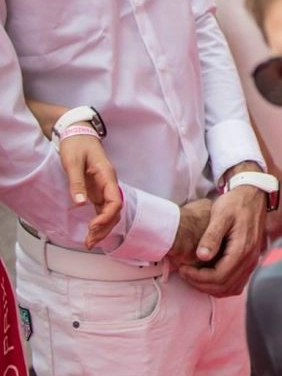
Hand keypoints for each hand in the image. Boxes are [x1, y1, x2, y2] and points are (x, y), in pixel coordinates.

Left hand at [56, 133, 121, 248]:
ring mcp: (104, 188)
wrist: (78, 133)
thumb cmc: (77, 145)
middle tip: (90, 242)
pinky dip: (99, 222)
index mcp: (107, 176)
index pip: (115, 201)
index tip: (93, 226)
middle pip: (114, 211)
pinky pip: (102, 209)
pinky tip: (92, 232)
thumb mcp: (73, 162)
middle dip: (104, 228)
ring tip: (89, 242)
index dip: (106, 216)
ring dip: (102, 228)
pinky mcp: (97, 191)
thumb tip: (80, 204)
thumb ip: (77, 183)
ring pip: (109, 212)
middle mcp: (109, 184)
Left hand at [175, 180, 267, 297]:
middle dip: (200, 284)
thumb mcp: (221, 214)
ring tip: (195, 276)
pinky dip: (222, 285)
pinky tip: (209, 276)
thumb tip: (202, 256)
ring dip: (210, 287)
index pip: (218, 276)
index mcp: (242, 249)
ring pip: (231, 288)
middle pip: (224, 286)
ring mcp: (252, 261)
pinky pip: (237, 283)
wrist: (254, 196)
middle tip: (185, 273)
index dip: (197, 277)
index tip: (183, 268)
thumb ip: (211, 236)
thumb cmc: (236, 203)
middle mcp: (250, 259)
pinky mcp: (250, 261)